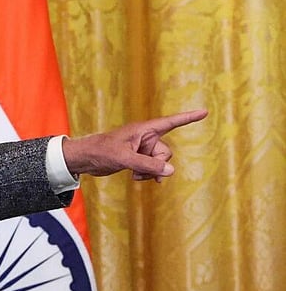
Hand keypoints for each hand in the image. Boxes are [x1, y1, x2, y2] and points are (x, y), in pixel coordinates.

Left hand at [62, 109, 207, 181]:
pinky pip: (152, 168)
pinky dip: (147, 174)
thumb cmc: (101, 151)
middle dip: (158, 164)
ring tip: (135, 175)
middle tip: (140, 170)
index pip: (171, 122)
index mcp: (144, 129)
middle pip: (166, 152)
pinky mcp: (137, 159)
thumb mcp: (125, 158)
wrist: (85, 159)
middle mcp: (146, 137)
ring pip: (160, 163)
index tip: (205, 112)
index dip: (188, 118)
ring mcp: (142, 149)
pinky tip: (136, 178)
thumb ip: (148, 164)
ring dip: (151, 172)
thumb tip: (171, 171)